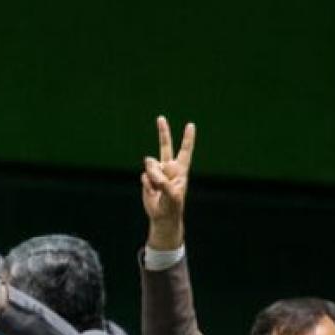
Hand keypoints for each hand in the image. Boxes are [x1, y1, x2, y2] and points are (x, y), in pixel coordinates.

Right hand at [142, 115, 194, 250]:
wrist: (162, 216)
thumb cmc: (172, 206)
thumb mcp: (172, 195)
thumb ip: (162, 180)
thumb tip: (149, 167)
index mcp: (180, 170)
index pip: (184, 151)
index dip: (187, 138)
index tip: (190, 125)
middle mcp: (168, 168)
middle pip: (165, 146)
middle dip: (163, 132)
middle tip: (160, 118)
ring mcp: (157, 172)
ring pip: (150, 164)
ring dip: (153, 177)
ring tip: (157, 190)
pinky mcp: (147, 178)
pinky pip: (144, 176)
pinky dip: (147, 185)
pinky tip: (152, 192)